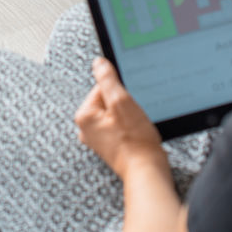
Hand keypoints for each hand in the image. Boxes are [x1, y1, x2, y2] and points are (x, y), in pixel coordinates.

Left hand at [74, 57, 164, 179]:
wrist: (146, 169)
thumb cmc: (135, 140)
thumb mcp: (121, 102)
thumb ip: (108, 79)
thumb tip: (99, 63)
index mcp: (84, 116)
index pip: (103, 87)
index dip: (121, 92)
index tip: (130, 103)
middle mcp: (86, 128)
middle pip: (109, 100)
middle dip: (125, 104)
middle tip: (134, 117)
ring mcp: (98, 138)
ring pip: (116, 112)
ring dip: (129, 115)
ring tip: (135, 126)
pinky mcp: (110, 144)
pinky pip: (120, 125)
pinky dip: (130, 126)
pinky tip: (136, 133)